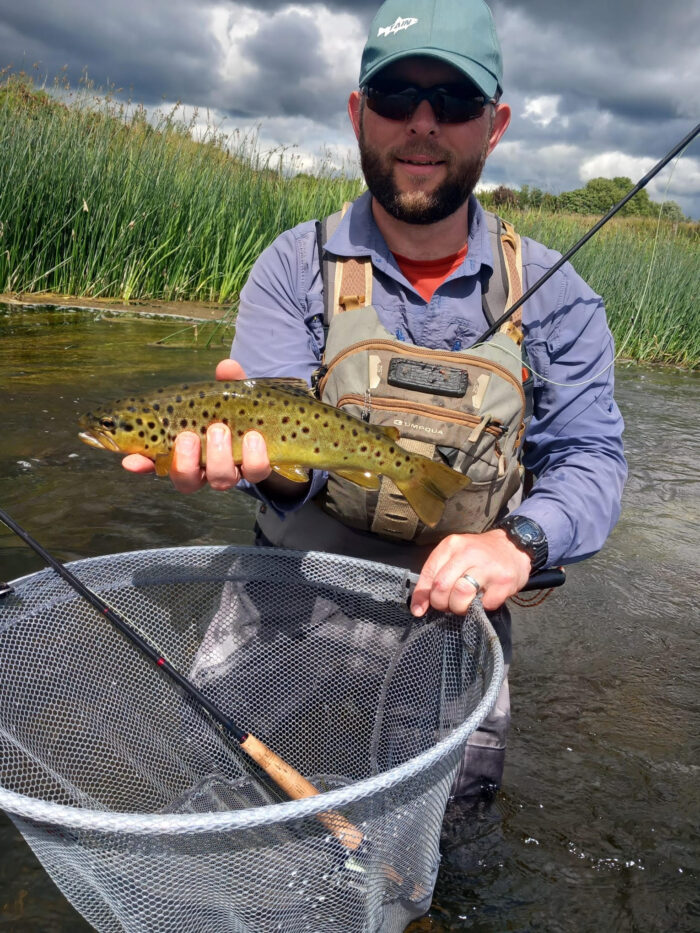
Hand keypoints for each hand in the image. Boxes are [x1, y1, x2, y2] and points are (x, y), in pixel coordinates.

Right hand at [121, 359, 271, 492]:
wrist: (288, 429)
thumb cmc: (249, 409)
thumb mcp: (236, 392)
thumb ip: (229, 381)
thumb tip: (226, 367)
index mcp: (189, 447)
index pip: (157, 462)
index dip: (142, 464)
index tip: (130, 460)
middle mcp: (208, 466)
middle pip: (186, 480)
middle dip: (183, 462)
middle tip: (187, 437)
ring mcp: (235, 470)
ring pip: (220, 479)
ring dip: (218, 456)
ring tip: (220, 429)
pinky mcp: (259, 470)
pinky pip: (255, 471)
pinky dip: (254, 455)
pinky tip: (255, 438)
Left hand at [410, 529, 531, 616]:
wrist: (514, 546)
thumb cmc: (479, 554)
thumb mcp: (455, 556)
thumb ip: (436, 576)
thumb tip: (418, 607)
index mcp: (452, 545)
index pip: (429, 573)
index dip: (422, 596)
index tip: (419, 610)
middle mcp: (468, 553)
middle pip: (442, 586)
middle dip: (441, 603)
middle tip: (449, 605)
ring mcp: (487, 567)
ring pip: (461, 595)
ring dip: (459, 608)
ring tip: (465, 605)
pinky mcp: (504, 581)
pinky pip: (485, 604)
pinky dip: (482, 607)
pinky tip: (484, 599)